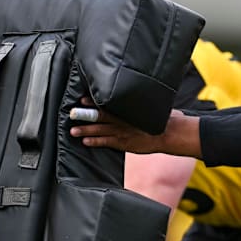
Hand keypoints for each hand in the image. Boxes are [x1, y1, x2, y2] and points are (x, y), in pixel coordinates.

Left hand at [70, 98, 201, 156]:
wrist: (169, 134)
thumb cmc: (160, 119)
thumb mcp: (148, 106)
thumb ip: (136, 103)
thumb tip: (133, 96)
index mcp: (127, 110)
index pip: (108, 104)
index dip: (94, 101)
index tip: (82, 98)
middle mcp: (123, 120)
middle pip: (100, 116)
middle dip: (85, 115)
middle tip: (72, 113)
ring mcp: (123, 132)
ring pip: (100, 130)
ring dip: (86, 130)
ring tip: (73, 130)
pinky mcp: (125, 143)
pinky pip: (107, 143)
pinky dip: (96, 142)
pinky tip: (85, 142)